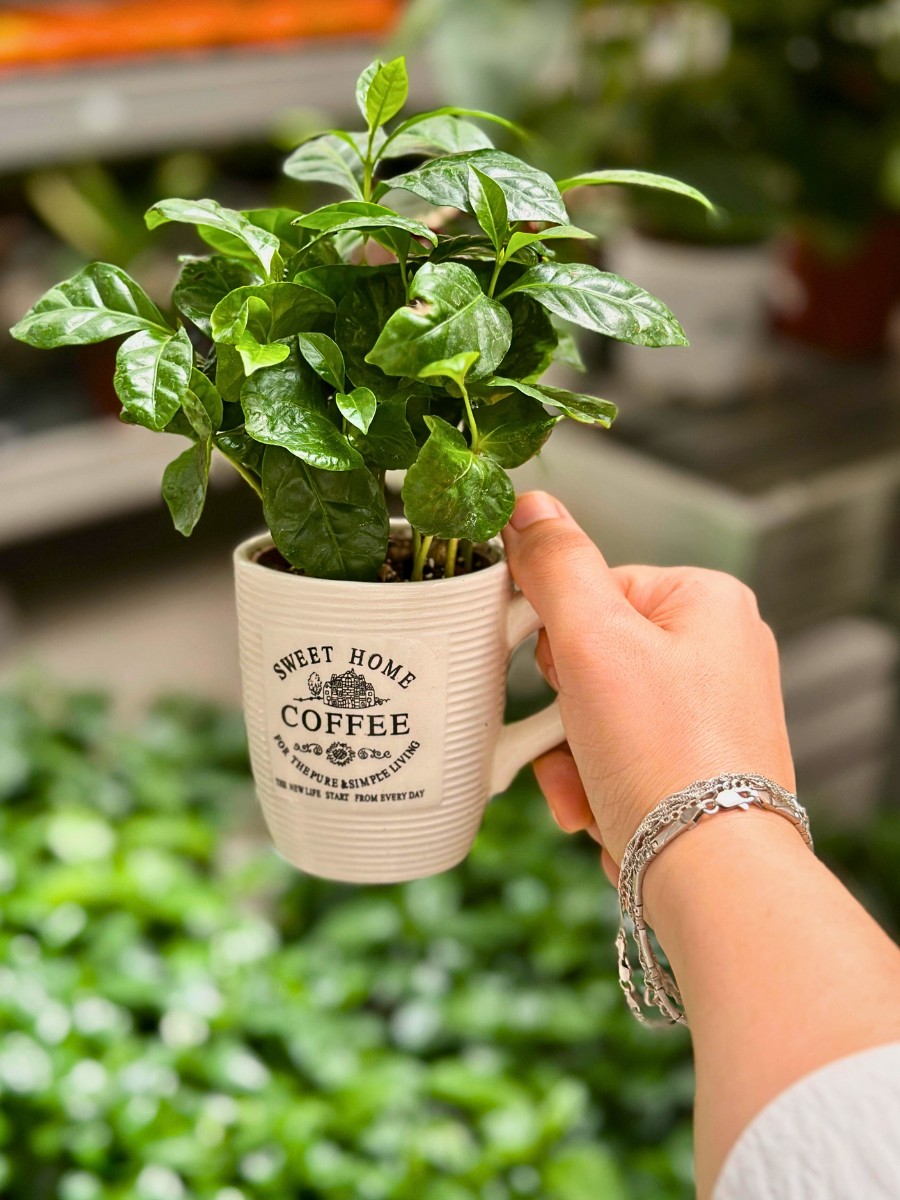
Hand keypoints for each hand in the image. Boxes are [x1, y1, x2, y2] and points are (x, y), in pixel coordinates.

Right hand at [502, 492, 794, 868]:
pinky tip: (598, 812)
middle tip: (572, 738)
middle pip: (590, 657)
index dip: (556, 638)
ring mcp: (709, 713)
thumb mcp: (595, 642)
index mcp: (707, 602)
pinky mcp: (695, 765)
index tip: (554, 678)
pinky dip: (593, 784)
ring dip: (568, 756)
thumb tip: (528, 507)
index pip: (592, 589)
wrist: (712, 877)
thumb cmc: (665, 757)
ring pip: (596, 714)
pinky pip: (617, 755)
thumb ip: (556, 566)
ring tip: (585, 790)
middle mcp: (719, 652)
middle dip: (560, 711)